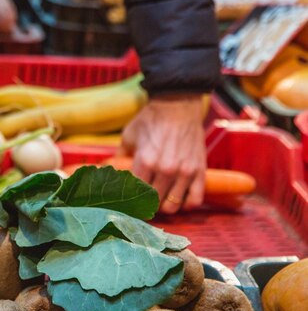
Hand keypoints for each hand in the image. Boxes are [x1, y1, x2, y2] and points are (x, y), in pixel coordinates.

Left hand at [120, 94, 205, 213]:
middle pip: (154, 203)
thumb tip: (111, 172)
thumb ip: (121, 157)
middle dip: (147, 204)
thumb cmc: (151, 119)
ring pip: (173, 205)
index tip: (128, 201)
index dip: (130, 200)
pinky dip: (186, 204)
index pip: (135, 194)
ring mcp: (184, 172)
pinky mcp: (199, 170)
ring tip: (160, 200)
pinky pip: (195, 199)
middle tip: (144, 201)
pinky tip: (179, 198)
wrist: (177, 105)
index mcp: (145, 162)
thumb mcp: (128, 136)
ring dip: (165, 206)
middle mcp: (165, 170)